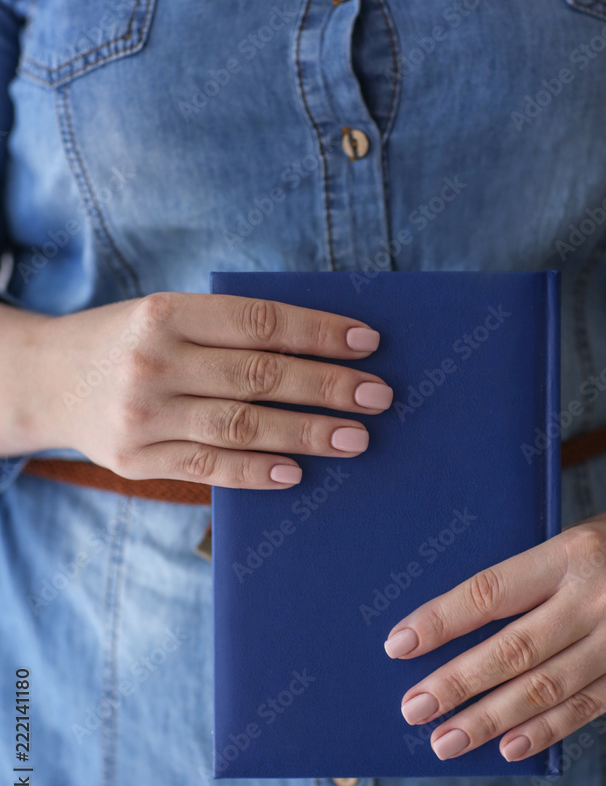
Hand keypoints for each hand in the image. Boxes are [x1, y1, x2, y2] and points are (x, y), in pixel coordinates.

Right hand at [5, 292, 392, 487]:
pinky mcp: (135, 460)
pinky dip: (255, 472)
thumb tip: (319, 351)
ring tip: (356, 438)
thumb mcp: (167, 316)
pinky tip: (296, 472)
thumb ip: (228, 330)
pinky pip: (207, 469)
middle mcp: (153, 362)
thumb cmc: (128, 341)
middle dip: (326, 387)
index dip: (318, 332)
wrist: (46, 379)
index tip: (368, 342)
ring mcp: (142, 415)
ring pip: (240, 427)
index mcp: (165, 313)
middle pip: (259, 376)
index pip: (259, 322)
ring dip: (306, 433)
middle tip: (379, 396)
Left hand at [383, 486, 605, 761]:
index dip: (441, 621)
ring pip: (544, 689)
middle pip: (512, 650)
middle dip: (455, 683)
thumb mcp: (572, 540)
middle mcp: (598, 598)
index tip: (399, 644)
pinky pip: (588, 708)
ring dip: (489, 720)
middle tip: (412, 708)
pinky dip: (545, 731)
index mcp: (571, 553)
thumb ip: (528, 579)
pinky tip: (508, 748)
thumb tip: (462, 624)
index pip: (491, 591)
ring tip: (446, 740)